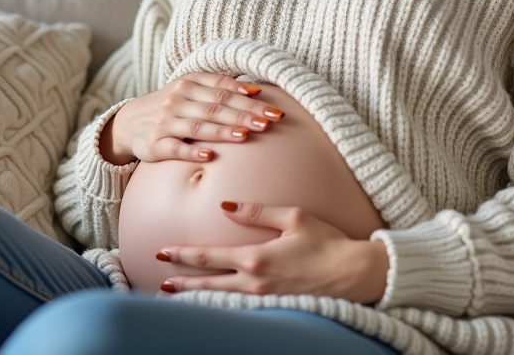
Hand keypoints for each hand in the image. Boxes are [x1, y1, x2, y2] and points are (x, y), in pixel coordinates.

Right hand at [101, 74, 284, 164]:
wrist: (129, 122)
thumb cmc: (171, 106)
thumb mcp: (190, 89)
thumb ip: (219, 88)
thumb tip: (256, 90)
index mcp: (188, 84)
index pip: (223, 89)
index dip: (248, 97)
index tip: (272, 106)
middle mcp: (177, 100)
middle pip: (216, 107)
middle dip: (244, 114)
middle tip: (269, 122)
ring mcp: (165, 122)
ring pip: (198, 126)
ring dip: (223, 130)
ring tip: (245, 134)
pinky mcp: (155, 144)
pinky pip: (175, 148)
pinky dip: (191, 151)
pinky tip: (208, 156)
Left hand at [155, 202, 388, 304]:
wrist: (354, 273)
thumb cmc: (327, 241)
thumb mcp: (293, 217)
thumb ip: (257, 212)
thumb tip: (226, 207)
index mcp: (256, 257)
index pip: (209, 256)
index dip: (183, 255)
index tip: (163, 251)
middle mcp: (255, 281)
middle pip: (208, 283)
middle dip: (181, 280)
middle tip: (159, 278)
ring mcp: (264, 297)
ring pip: (221, 298)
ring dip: (196, 296)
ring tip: (176, 295)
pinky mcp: (275, 305)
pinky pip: (239, 305)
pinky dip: (220, 304)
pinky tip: (211, 303)